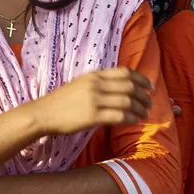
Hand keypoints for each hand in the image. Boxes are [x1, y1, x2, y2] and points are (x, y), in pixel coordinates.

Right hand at [27, 68, 152, 137]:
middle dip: (144, 95)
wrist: (43, 114)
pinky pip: (119, 116)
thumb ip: (97, 84)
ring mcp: (94, 100)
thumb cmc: (61, 101)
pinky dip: (131, 118)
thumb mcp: (80, 84)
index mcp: (94, 75)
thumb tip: (118, 88)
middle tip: (150, 103)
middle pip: (130, 86)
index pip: (125, 72)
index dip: (141, 79)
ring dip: (140, 108)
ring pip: (127, 101)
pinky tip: (134, 121)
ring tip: (145, 114)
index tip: (150, 86)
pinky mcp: (92, 116)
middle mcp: (95, 85)